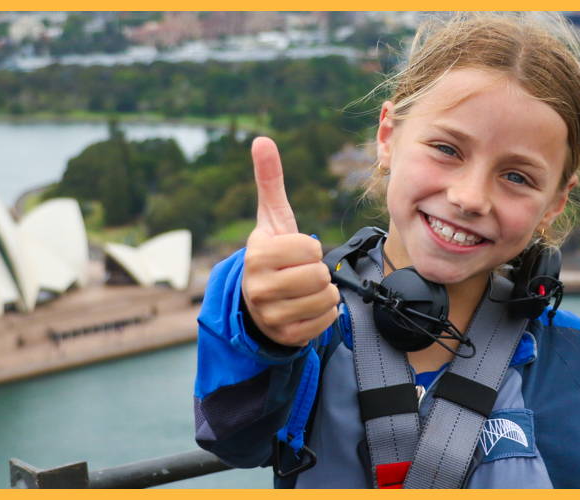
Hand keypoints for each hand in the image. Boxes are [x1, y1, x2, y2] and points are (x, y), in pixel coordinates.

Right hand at [241, 137, 341, 346]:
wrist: (254, 301)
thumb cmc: (270, 255)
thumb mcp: (271, 218)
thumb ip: (269, 180)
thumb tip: (262, 140)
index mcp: (256, 254)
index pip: (309, 248)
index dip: (309, 248)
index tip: (294, 253)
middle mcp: (257, 286)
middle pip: (318, 275)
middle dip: (318, 271)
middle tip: (301, 273)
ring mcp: (269, 314)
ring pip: (325, 299)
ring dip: (323, 293)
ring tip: (303, 290)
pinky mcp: (284, 336)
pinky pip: (325, 321)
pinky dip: (324, 314)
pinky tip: (306, 308)